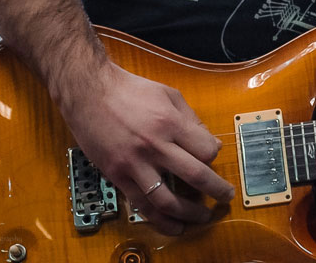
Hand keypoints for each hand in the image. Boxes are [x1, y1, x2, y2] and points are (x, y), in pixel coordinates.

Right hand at [57, 62, 235, 233]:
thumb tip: (210, 142)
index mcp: (170, 123)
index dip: (214, 156)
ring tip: (202, 217)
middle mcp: (155, 145)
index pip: (206, 150)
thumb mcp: (168, 94)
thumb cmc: (129, 90)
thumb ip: (191, 119)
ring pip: (167, 199)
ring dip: (190, 213)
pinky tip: (173, 225)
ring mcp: (134, 164)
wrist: (89, 93)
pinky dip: (159, 220)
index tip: (212, 156)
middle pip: (195, 176)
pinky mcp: (117, 175)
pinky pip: (141, 204)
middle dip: (216, 190)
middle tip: (226, 196)